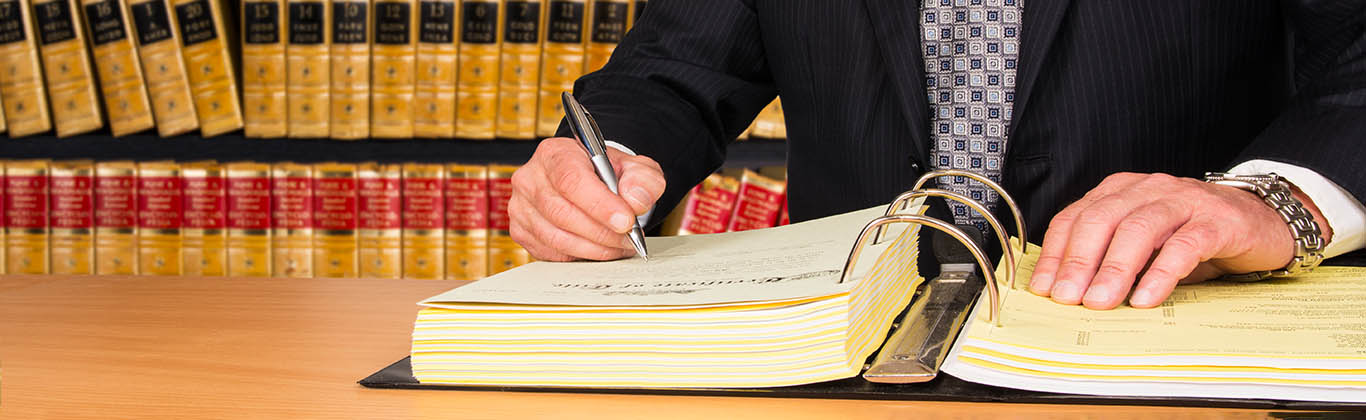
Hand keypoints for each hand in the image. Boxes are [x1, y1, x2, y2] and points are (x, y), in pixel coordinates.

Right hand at [508, 137, 665, 260]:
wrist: (590, 183)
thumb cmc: (608, 174)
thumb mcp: (634, 168)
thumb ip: (642, 179)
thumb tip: (635, 201)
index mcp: (555, 153)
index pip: (571, 180)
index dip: (600, 204)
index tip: (626, 221)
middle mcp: (530, 178)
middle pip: (562, 212)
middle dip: (602, 232)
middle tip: (629, 238)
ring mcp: (521, 207)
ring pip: (556, 238)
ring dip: (594, 248)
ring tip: (620, 246)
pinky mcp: (521, 232)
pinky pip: (551, 253)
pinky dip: (580, 256)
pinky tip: (600, 249)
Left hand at [1027, 172, 1330, 308]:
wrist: (1262, 222)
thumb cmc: (1192, 236)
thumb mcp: (1144, 244)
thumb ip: (1111, 257)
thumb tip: (1070, 293)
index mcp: (1121, 191)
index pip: (1076, 217)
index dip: (1056, 254)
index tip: (1043, 288)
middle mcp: (1149, 189)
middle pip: (1102, 220)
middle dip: (1080, 262)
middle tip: (1067, 298)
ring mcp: (1184, 201)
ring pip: (1139, 229)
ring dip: (1115, 269)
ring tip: (1099, 302)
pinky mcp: (1218, 221)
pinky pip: (1184, 245)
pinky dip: (1161, 273)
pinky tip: (1145, 298)